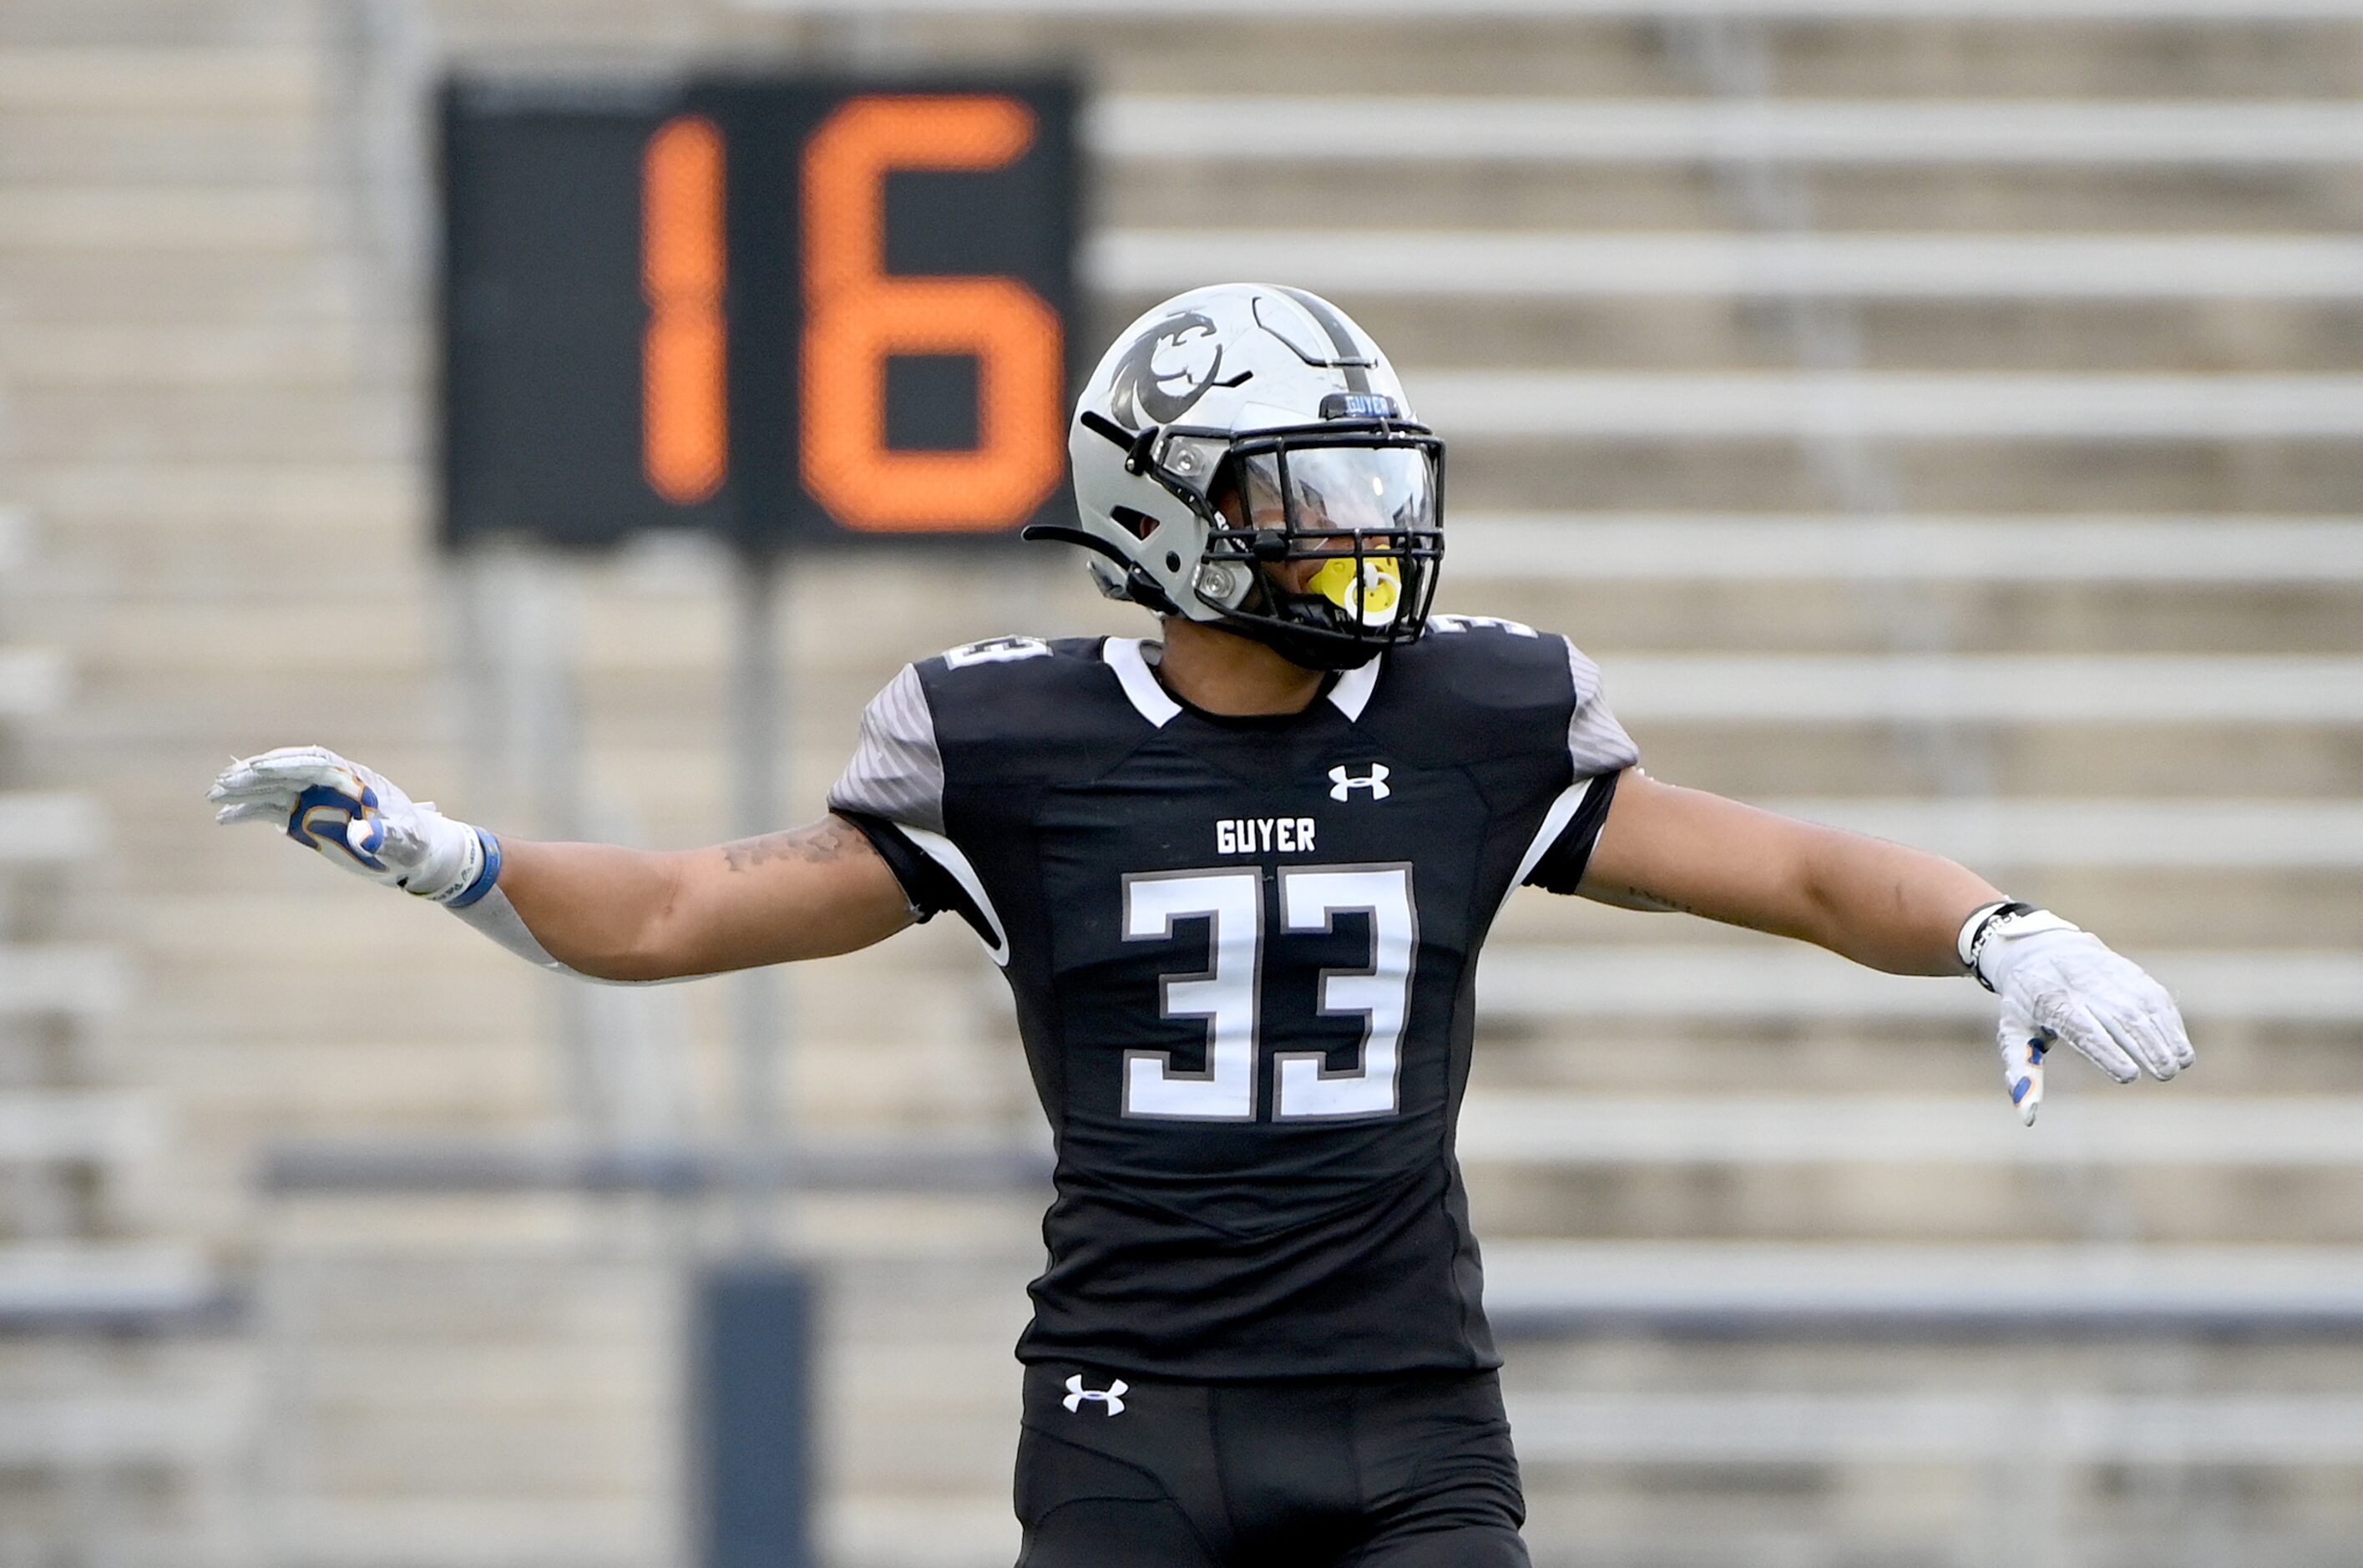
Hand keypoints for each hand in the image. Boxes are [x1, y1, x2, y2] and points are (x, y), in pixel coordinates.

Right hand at [209, 746, 486, 902]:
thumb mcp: (406, 841)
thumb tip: (364, 837)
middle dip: (255, 775)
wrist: (420, 854)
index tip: (259, 768)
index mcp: (354, 779)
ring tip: (213, 795)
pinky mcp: (306, 820)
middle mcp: (330, 785)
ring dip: (244, 791)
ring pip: (274, 789)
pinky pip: (272, 812)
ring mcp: (316, 801)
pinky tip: (225, 818)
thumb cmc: (417, 842)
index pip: (315, 762)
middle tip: (224, 782)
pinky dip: (249, 813)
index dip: (286, 763)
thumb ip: (386, 837)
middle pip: (287, 772)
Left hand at [1976, 911, 2193, 1125]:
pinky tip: (2180, 1045)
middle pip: (2120, 1016)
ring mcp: (2109, 976)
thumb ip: (2022, 1072)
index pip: (2083, 1028)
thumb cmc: (2027, 1001)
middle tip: (2165, 1074)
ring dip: (2165, 1035)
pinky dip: (2170, 1020)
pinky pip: (2154, 995)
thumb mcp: (2013, 1032)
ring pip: (2143, 1005)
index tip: (2128, 1075)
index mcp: (2052, 1002)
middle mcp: (2083, 986)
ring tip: (2179, 1065)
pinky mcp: (2129, 972)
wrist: (2043, 947)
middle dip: (2146, 1045)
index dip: (2108, 1052)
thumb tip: (2028, 1117)